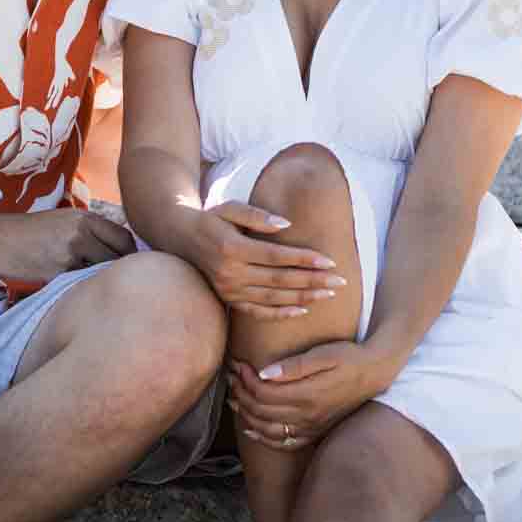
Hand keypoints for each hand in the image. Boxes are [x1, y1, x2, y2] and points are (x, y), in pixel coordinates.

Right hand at [0, 207, 134, 285]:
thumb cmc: (30, 230)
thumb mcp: (64, 220)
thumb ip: (90, 231)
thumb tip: (119, 250)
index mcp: (85, 218)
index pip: (125, 239)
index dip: (130, 255)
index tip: (129, 265)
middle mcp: (81, 234)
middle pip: (118, 258)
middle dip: (119, 271)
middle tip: (116, 281)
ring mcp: (68, 255)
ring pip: (100, 274)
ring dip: (100, 281)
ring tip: (97, 288)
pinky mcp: (55, 274)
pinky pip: (78, 285)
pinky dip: (80, 289)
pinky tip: (75, 292)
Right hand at [177, 202, 346, 321]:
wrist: (181, 238)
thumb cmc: (211, 219)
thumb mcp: (229, 208)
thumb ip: (257, 215)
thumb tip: (286, 224)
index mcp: (233, 248)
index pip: (276, 256)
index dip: (304, 259)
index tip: (330, 261)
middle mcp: (231, 273)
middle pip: (280, 280)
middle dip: (312, 281)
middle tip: (340, 282)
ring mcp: (229, 290)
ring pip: (273, 298)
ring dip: (303, 297)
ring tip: (329, 295)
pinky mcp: (229, 300)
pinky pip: (258, 312)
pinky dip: (281, 313)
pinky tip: (302, 310)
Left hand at [226, 342, 400, 451]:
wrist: (374, 373)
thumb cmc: (349, 357)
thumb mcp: (324, 354)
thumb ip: (294, 366)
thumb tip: (264, 373)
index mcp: (307, 394)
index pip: (263, 392)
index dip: (245, 378)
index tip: (238, 363)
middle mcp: (307, 416)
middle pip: (261, 410)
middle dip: (241, 392)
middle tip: (231, 376)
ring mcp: (311, 427)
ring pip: (268, 429)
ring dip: (246, 414)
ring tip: (234, 397)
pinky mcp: (315, 432)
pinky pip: (284, 443)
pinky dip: (264, 438)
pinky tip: (251, 429)